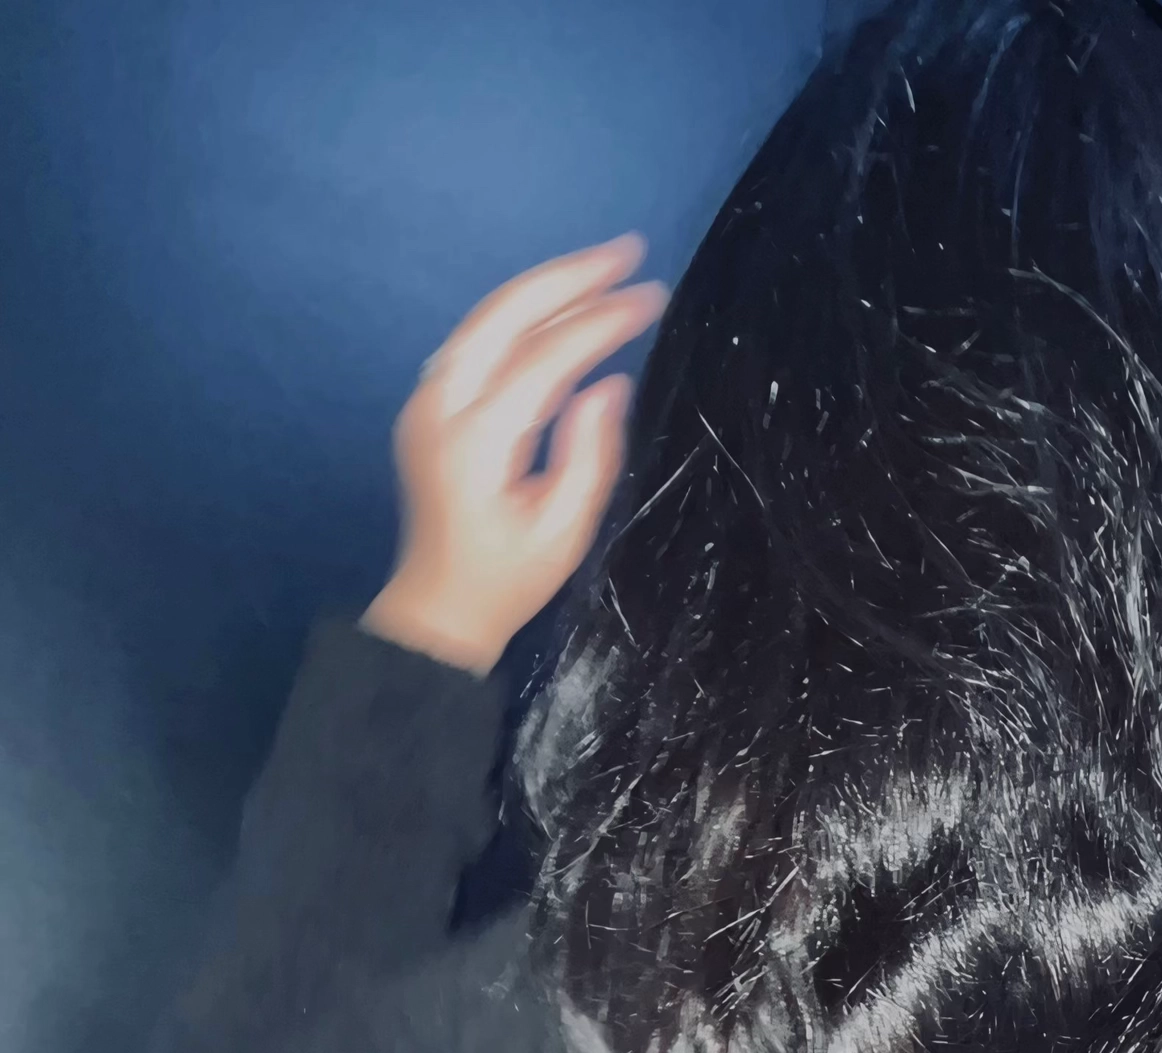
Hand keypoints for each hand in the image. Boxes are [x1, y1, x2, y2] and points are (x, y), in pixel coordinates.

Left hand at [362, 235, 668, 674]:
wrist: (437, 608)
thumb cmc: (505, 581)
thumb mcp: (563, 531)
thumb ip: (589, 455)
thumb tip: (607, 384)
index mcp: (476, 443)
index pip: (544, 358)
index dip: (600, 322)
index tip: (650, 297)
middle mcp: (441, 407)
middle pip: (505, 314)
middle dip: (570, 276)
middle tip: (629, 252)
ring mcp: (427, 401)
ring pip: (488, 318)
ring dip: (546, 287)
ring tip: (603, 268)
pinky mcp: (429, 405)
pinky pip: (478, 340)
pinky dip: (523, 315)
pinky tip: (561, 308)